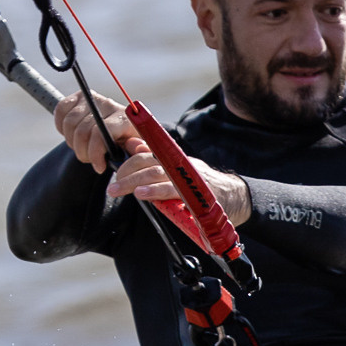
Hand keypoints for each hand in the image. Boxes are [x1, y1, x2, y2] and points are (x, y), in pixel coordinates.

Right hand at [53, 91, 131, 170]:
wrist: (122, 132)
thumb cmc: (129, 145)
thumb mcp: (136, 152)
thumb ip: (137, 151)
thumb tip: (135, 148)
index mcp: (124, 118)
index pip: (100, 133)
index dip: (94, 153)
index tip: (99, 167)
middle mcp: (108, 105)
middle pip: (82, 131)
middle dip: (83, 152)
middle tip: (89, 159)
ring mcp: (92, 99)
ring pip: (69, 123)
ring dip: (72, 142)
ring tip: (83, 149)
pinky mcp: (79, 97)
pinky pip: (61, 110)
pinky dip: (62, 127)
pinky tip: (72, 136)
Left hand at [54, 92, 251, 226]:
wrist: (233, 198)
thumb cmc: (201, 187)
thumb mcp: (176, 173)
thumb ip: (155, 163)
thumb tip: (132, 146)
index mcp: (173, 157)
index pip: (146, 151)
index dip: (128, 156)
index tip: (112, 164)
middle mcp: (179, 162)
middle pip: (146, 160)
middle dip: (125, 171)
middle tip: (112, 185)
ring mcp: (187, 175)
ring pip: (155, 173)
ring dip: (133, 181)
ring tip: (118, 189)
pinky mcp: (195, 192)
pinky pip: (171, 189)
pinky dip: (154, 190)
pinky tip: (140, 194)